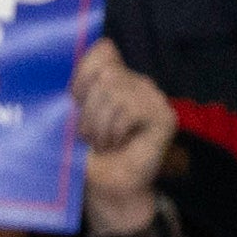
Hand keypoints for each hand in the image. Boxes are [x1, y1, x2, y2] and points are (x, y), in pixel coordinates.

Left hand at [71, 36, 173, 234]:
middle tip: (90, 133)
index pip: (102, 50)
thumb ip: (76, 84)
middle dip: (88, 108)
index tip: (74, 101)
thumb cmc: (83, 151)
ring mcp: (154, 98)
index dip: (82, 74)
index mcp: (114, 77)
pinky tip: (119, 144)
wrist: (104, 186)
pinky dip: (116, 130)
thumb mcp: (70, 113)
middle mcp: (136, 82)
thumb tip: (78, 50)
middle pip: (105, 73)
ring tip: (103, 142)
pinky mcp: (165, 117)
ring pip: (115, 91)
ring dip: (99, 124)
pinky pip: (131, 108)